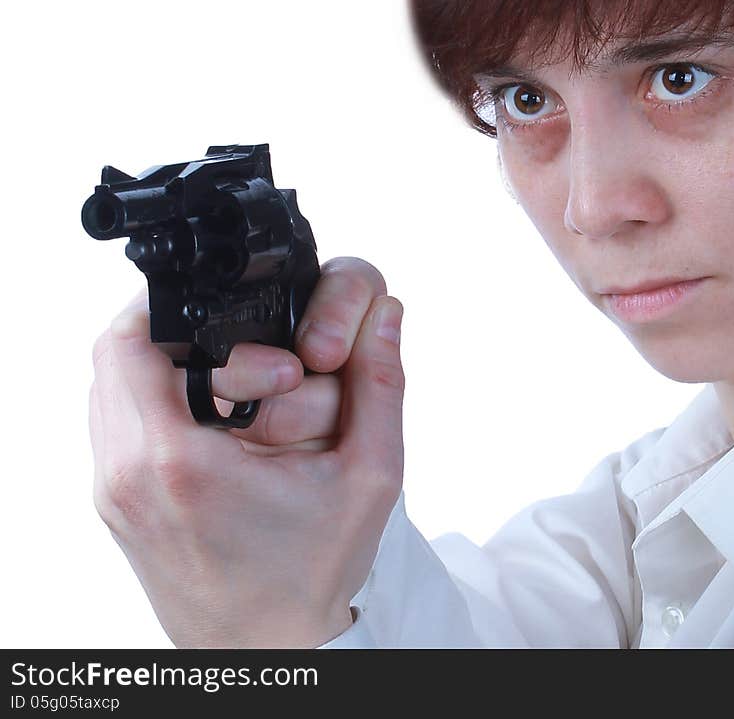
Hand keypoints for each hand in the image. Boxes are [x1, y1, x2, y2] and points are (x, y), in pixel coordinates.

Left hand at [89, 257, 404, 647]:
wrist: (273, 652)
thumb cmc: (311, 578)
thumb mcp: (369, 478)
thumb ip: (380, 387)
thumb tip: (384, 319)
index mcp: (180, 463)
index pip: (138, 343)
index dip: (210, 325)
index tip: (276, 365)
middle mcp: (128, 475)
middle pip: (115, 354)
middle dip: (183, 333)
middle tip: (247, 355)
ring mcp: (113, 492)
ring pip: (110, 384)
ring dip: (164, 364)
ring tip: (231, 382)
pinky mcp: (116, 503)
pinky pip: (115, 421)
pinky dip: (155, 400)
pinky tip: (211, 419)